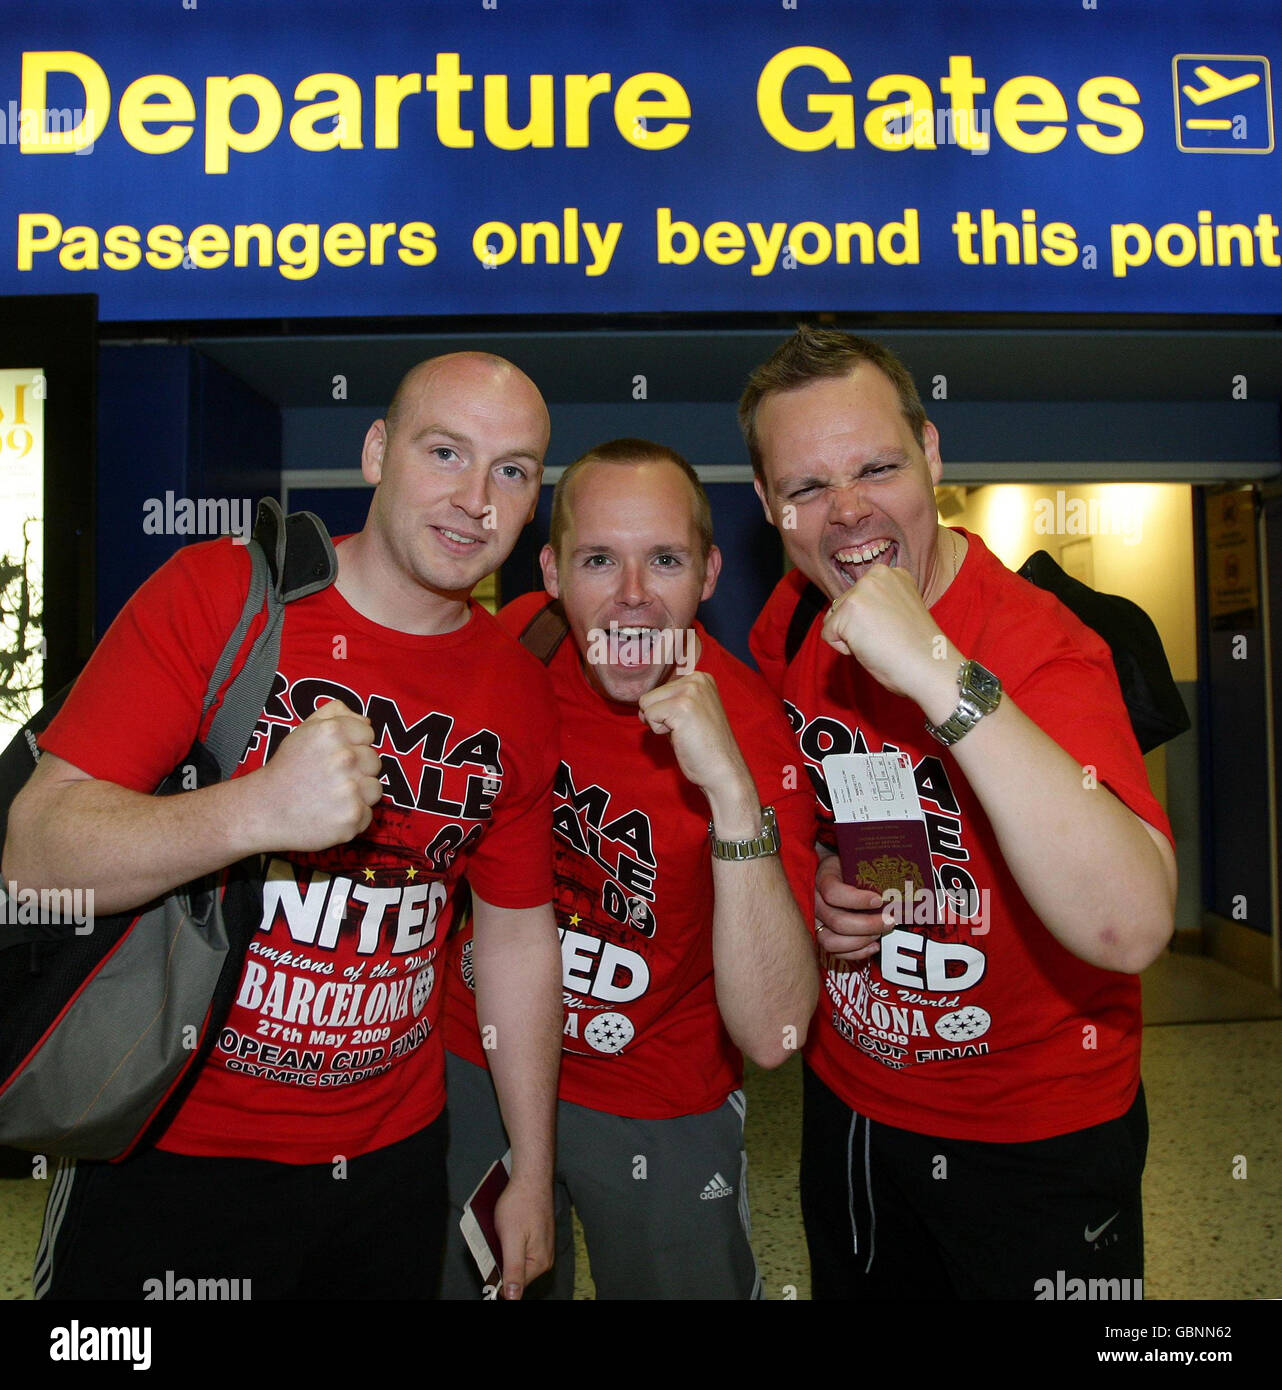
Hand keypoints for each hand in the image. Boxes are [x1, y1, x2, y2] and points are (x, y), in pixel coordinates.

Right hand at [253, 698, 383, 850]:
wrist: (264, 810)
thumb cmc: (286, 770)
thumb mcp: (303, 731)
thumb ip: (334, 714)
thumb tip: (365, 719)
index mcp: (332, 732)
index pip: (368, 733)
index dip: (353, 744)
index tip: (335, 756)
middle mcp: (344, 758)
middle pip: (374, 761)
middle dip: (357, 770)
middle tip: (330, 779)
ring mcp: (350, 789)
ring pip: (375, 788)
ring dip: (358, 794)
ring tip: (331, 796)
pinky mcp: (352, 816)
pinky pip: (368, 814)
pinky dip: (352, 817)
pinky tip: (330, 813)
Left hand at [494, 1173, 553, 1299]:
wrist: (531, 1177)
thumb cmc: (521, 1204)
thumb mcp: (511, 1239)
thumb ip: (513, 1270)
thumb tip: (513, 1298)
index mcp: (539, 1263)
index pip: (514, 1287)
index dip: (498, 1278)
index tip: (489, 1264)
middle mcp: (544, 1257)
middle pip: (516, 1273)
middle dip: (502, 1262)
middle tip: (495, 1242)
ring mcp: (543, 1245)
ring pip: (517, 1259)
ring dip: (505, 1251)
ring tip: (501, 1232)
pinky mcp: (538, 1235)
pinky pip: (521, 1247)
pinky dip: (510, 1241)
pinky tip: (506, 1227)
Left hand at [637, 672, 752, 805]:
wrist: (723, 770)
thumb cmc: (704, 747)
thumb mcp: (689, 713)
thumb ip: (670, 702)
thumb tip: (642, 705)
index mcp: (700, 678)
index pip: (659, 690)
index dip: (666, 713)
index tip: (689, 724)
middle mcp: (696, 679)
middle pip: (649, 696)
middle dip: (661, 717)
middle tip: (686, 731)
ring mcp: (690, 691)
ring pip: (646, 704)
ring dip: (659, 724)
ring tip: (683, 733)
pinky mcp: (682, 706)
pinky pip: (649, 716)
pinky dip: (660, 732)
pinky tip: (681, 737)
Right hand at [815, 852, 894, 961]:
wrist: (827, 872)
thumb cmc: (845, 866)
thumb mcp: (851, 860)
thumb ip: (866, 870)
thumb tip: (896, 881)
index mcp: (821, 879)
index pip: (833, 893)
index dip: (857, 899)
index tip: (879, 900)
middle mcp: (813, 903)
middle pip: (837, 921)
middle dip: (868, 925)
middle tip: (890, 921)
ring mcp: (815, 922)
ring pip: (832, 941)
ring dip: (861, 941)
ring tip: (880, 933)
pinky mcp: (820, 936)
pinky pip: (835, 952)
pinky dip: (857, 953)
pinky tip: (874, 945)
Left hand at [821, 566, 957, 706]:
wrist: (929, 666)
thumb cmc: (918, 648)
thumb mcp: (899, 611)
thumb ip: (878, 604)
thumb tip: (854, 614)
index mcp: (892, 574)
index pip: (859, 598)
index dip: (870, 621)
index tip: (894, 629)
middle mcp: (876, 575)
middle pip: (843, 606)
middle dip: (857, 627)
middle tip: (887, 638)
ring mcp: (861, 590)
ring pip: (834, 620)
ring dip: (851, 637)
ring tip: (880, 642)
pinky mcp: (849, 609)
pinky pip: (828, 636)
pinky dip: (844, 649)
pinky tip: (871, 648)